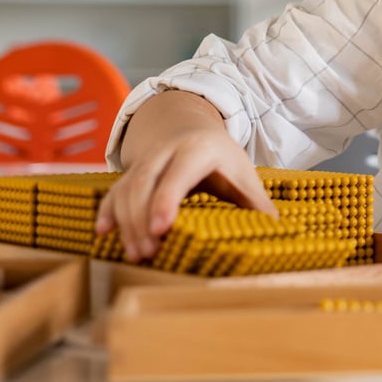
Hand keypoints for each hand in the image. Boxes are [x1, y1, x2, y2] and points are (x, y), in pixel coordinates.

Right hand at [95, 91, 276, 261]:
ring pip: (126, 188)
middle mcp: (166, 151)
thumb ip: (257, 203)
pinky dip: (107, 211)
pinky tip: (103, 233)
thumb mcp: (244, 175)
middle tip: (147, 253)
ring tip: (136, 254)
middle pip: (145, 182)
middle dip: (142, 218)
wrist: (192, 128)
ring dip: (126, 222)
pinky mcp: (130, 172)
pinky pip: (113, 190)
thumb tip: (278, 233)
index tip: (161, 228)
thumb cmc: (223, 160)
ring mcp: (145, 160)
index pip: (179, 173)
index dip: (167, 199)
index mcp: (199, 149)